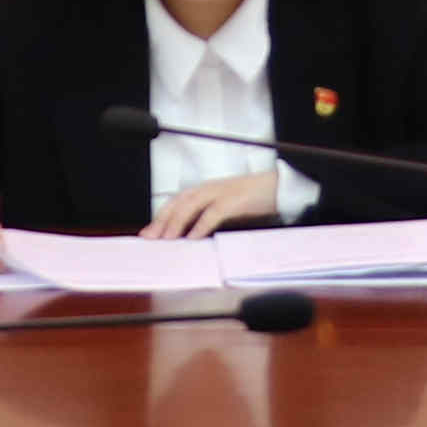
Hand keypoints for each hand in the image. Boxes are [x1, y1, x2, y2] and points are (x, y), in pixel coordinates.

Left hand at [141, 171, 286, 240]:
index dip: (160, 217)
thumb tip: (189, 239)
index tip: (147, 233)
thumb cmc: (252, 200)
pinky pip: (213, 213)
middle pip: (177, 203)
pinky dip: (201, 225)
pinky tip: (193, 237)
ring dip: (176, 223)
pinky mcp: (234, 200)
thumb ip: (207, 219)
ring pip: (190, 205)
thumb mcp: (225, 209)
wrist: (279, 188)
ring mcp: (220, 193)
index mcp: (205, 191)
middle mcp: (208, 189)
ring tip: (166, 239)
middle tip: (149, 238)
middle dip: (161, 221)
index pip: (175, 202)